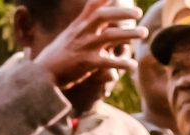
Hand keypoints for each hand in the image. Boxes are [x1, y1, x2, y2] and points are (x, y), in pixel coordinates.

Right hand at [33, 0, 147, 96]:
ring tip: (145, 32)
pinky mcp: (87, 64)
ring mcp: (84, 47)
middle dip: (122, 12)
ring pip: (110, 36)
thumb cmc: (60, 54)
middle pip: (103, 16)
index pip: (93, 5)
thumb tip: (101, 21)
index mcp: (79, 25)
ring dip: (129, 34)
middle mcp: (82, 32)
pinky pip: (108, 62)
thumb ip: (86, 26)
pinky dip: (122, 63)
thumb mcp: (71, 35)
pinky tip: (133, 64)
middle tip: (138, 13)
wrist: (44, 73)